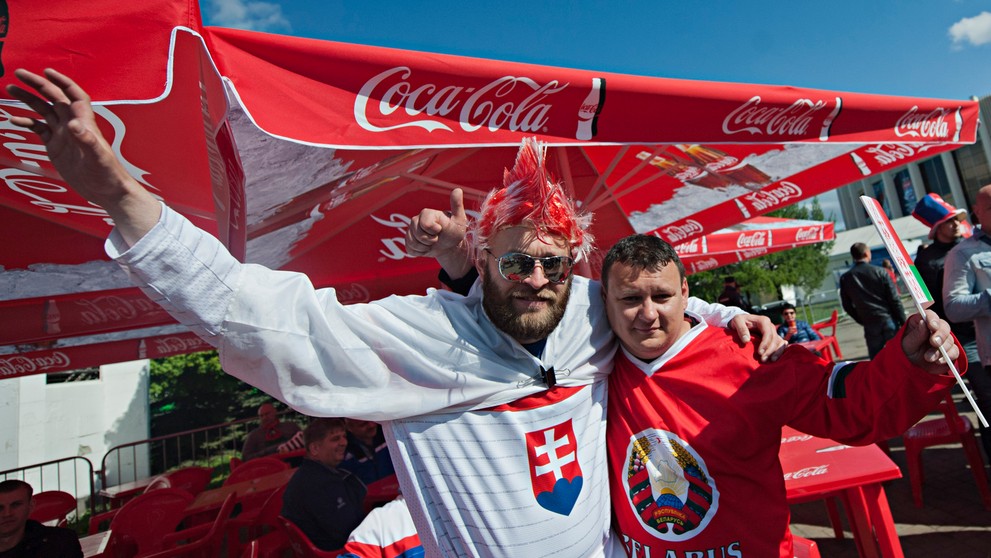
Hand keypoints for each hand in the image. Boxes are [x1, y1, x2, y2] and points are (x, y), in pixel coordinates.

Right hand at [6, 69, 160, 243]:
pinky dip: (27, 122)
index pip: (74, 95)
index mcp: (85, 123)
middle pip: (54, 98)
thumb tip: (73, 124)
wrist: (106, 191)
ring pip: (43, 110)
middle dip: (38, 84)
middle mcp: (72, 125)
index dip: (63, 82)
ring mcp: (63, 135)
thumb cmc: (108, 173)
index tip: (47, 71)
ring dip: (28, 99)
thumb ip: (87, 140)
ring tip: (11, 89)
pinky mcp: (56, 146)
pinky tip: (14, 119)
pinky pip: (39, 128)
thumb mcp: (98, 157)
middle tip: (19, 73)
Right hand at [405, 188, 472, 277]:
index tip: (440, 230)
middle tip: (437, 238)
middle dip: (430, 241)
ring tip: (432, 243)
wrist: (449, 245)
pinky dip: (420, 252)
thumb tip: (458, 189)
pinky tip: (426, 248)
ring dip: (425, 248)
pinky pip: (410, 249)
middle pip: (418, 234)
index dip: (434, 231)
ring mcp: (411, 230)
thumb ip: (457, 205)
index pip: (425, 224)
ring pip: (412, 243)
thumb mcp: (459, 219)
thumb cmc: (454, 231)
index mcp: (427, 213)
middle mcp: (416, 220)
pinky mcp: (408, 241)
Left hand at [729, 314, 786, 361]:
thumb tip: (746, 340)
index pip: (767, 333)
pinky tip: (775, 358)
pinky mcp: (774, 338)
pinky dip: (779, 352)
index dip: (765, 344)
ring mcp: (774, 332)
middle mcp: (771, 326)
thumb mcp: (737, 321)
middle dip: (770, 351)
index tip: (760, 353)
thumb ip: (741, 329)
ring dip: (776, 352)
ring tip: (770, 361)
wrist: (743, 321)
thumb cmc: (740, 321)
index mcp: (764, 321)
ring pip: (780, 343)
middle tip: (763, 360)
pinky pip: (780, 345)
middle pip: (775, 339)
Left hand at [901, 310, 959, 373]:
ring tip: (928, 358)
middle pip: (944, 327)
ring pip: (949, 340)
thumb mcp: (907, 343)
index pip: (930, 315)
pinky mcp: (950, 350)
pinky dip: (947, 357)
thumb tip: (923, 322)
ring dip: (940, 350)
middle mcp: (935, 328)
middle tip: (934, 343)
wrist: (913, 365)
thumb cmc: (908, 350)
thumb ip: (916, 334)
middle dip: (940, 335)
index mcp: (922, 322)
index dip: (932, 319)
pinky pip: (954, 351)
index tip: (932, 326)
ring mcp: (944, 339)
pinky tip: (938, 361)